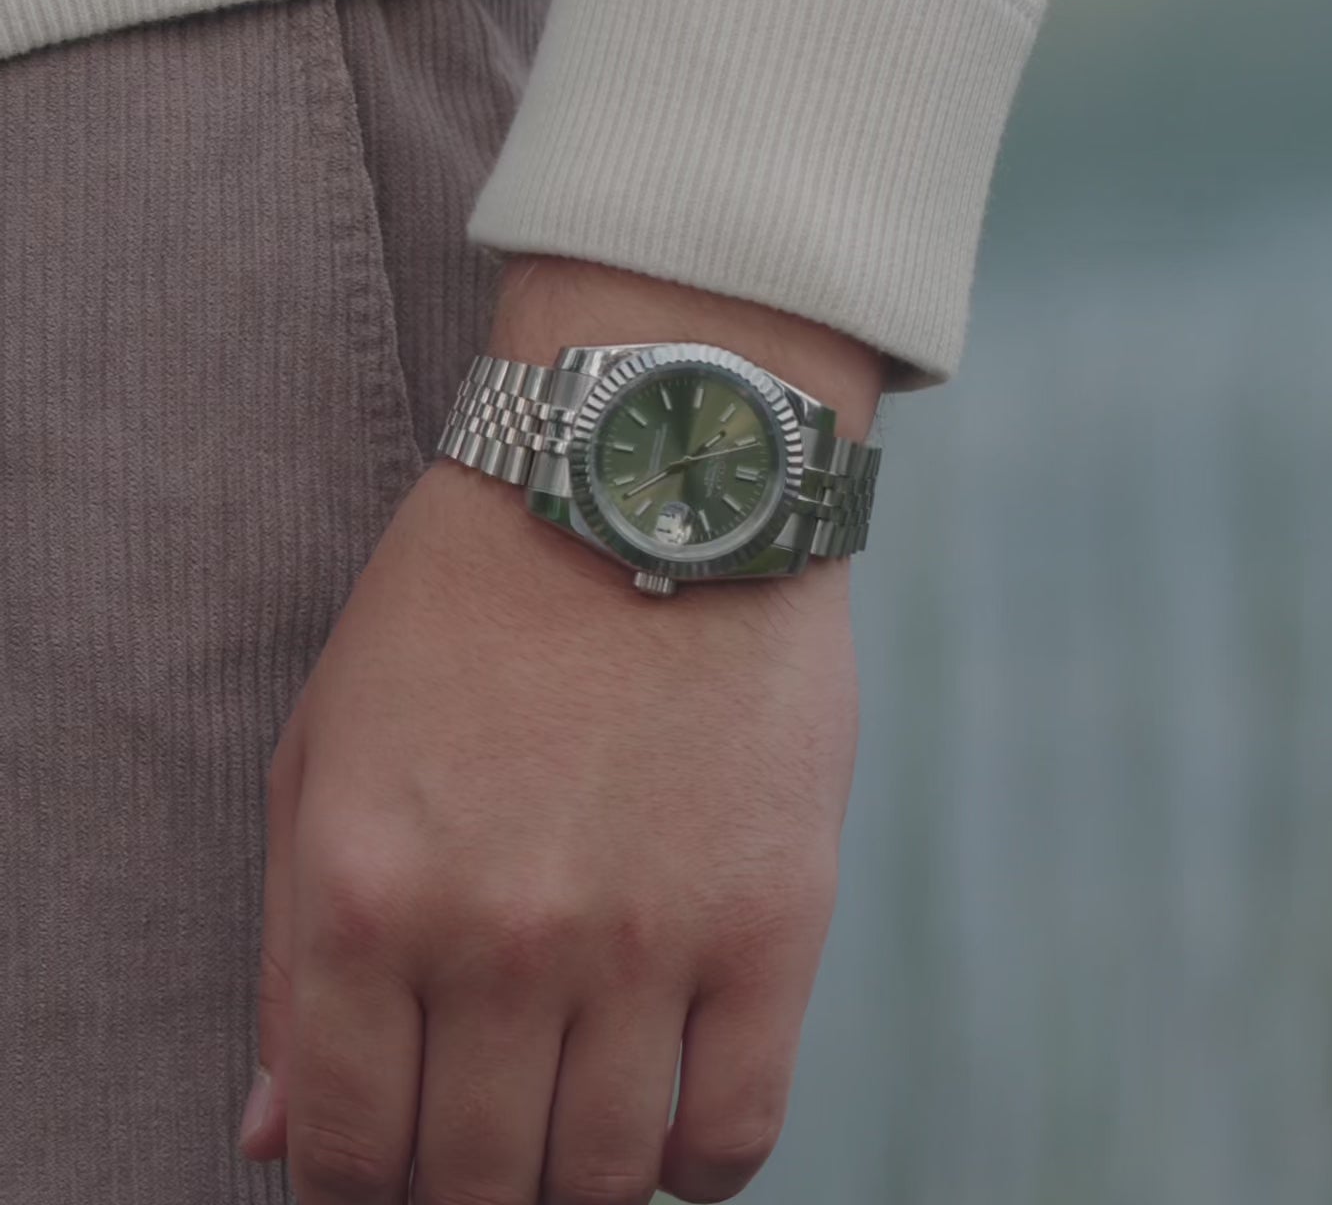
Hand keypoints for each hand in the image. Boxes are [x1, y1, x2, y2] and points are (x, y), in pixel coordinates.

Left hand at [240, 259, 884, 1203]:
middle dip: (469, 1192)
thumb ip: (294, 948)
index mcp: (365, 892)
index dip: (362, 1189)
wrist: (649, 479)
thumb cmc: (473, 602)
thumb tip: (278, 1138)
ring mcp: (643, 935)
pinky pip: (735, 1133)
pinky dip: (696, 1166)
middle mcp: (496, 937)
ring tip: (578, 1118)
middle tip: (490, 1138)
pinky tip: (673, 1117)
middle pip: (478, 1185)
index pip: (347, 1151)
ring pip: (604, 1178)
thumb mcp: (331, 744)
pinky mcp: (772, 918)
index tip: (395, 1165)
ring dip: (580, 1179)